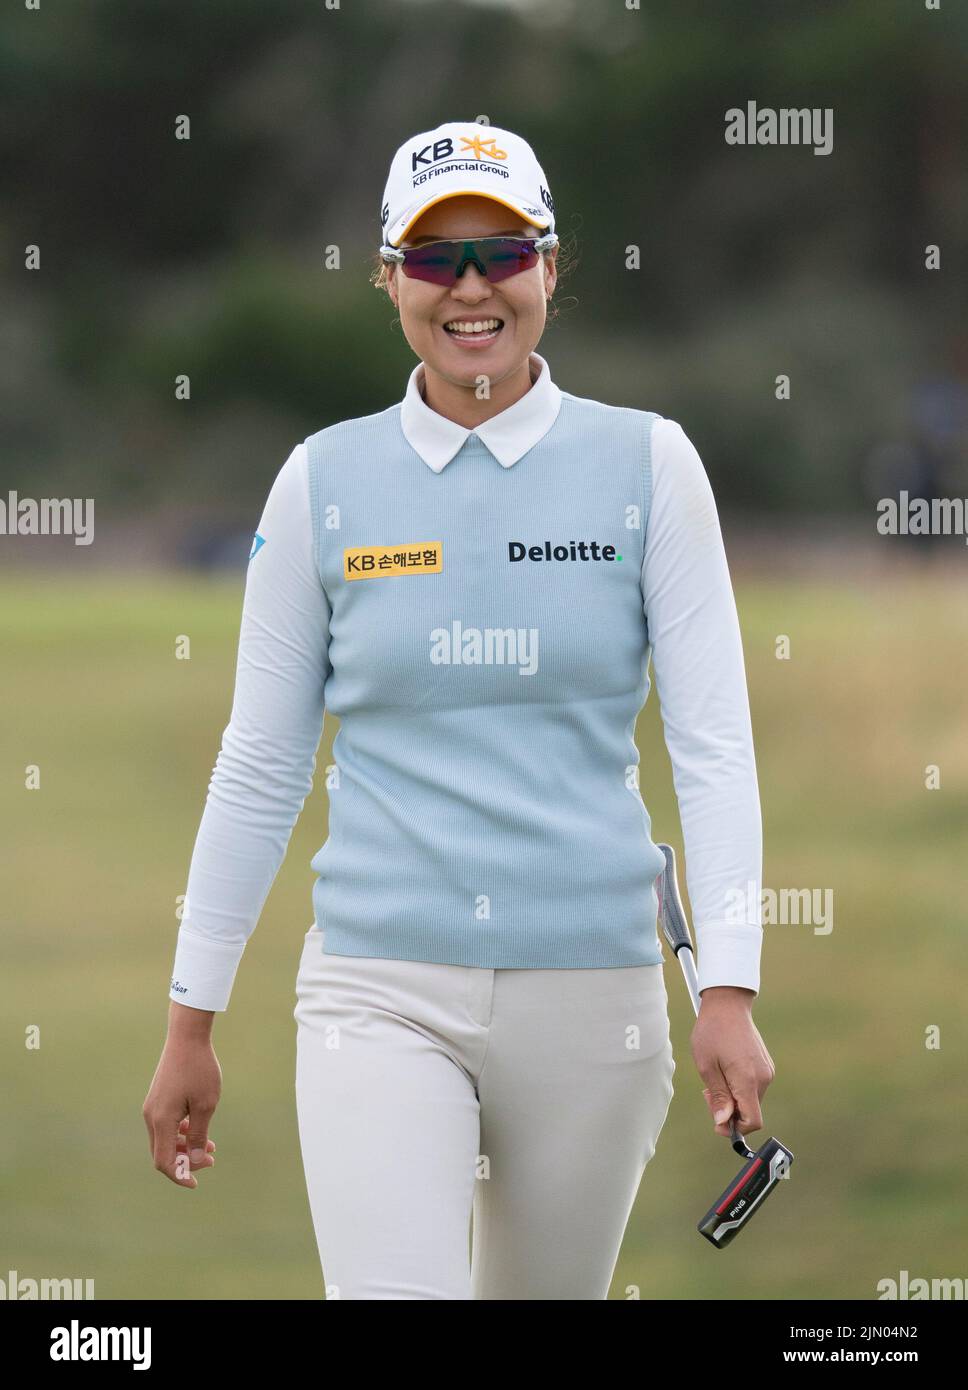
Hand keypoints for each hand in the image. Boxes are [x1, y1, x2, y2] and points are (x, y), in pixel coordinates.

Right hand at [143, 1013, 221, 1187]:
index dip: (180, 1176)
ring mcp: (152, 1107)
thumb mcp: (206, 1105)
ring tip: (211, 1145)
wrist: (186, 1037)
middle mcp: (151, 1116)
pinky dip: (180, 1132)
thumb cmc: (199, 1069)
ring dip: (184, 1146)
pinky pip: (165, 1126)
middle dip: (185, 1161)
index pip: (164, 1162)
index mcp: (161, 1120)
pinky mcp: (157, 1099)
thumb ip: (199, 1135)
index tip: (197, 1182)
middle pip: (162, 1153)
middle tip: (211, 1158)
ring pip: (164, 1139)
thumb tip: (195, 1161)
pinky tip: (198, 1127)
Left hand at [690, 986, 774, 1139]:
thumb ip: (718, 1096)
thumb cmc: (713, 1032)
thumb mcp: (707, 1066)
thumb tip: (724, 1122)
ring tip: (715, 1076)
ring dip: (733, 1097)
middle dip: (729, 1110)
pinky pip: (753, 1086)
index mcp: (748, 1080)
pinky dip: (739, 1086)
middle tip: (708, 1093)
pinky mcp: (765, 1065)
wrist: (728, 1004)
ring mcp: (767, 1070)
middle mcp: (764, 1078)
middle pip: (750, 1111)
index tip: (718, 1120)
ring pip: (751, 1099)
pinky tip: (725, 1069)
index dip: (735, 1128)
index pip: (753, 1121)